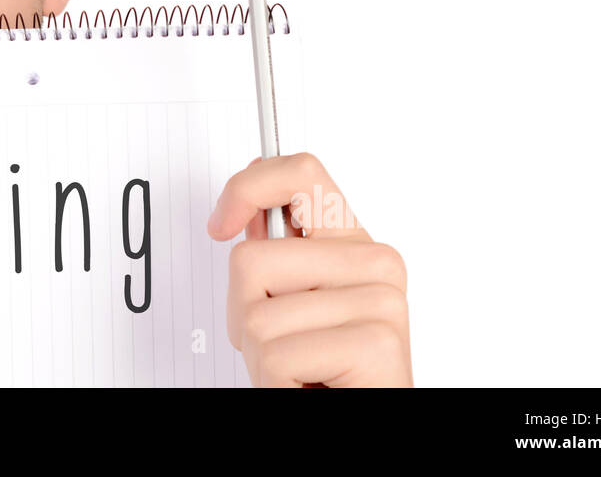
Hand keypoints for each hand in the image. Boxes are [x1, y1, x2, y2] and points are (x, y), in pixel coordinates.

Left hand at [206, 151, 412, 386]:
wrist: (368, 424)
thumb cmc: (328, 372)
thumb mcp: (293, 305)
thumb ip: (277, 256)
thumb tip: (244, 207)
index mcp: (354, 244)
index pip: (301, 175)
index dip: (246, 188)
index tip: (221, 223)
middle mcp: (375, 263)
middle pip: (251, 260)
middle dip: (243, 316)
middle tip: (280, 347)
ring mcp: (379, 300)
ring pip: (256, 317)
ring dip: (260, 360)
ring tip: (298, 372)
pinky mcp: (376, 343)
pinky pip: (277, 356)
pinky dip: (274, 384)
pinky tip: (307, 387)